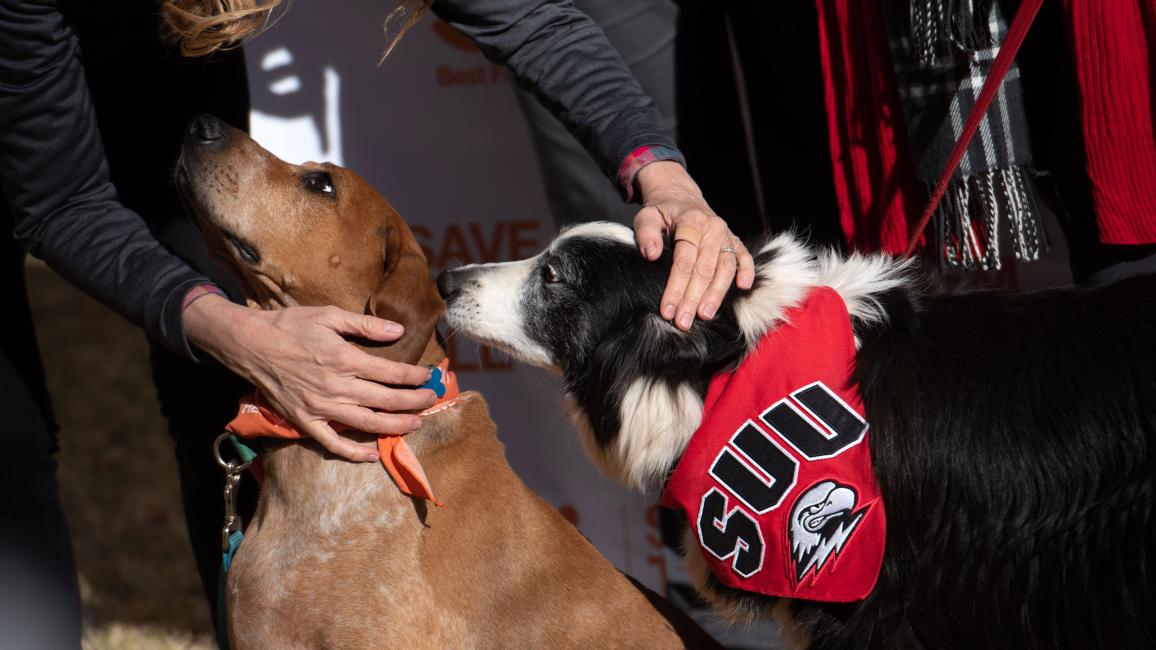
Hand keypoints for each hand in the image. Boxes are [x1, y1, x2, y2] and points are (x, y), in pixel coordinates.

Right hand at [184, 295, 436, 461]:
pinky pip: (332, 443)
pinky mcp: (304, 421)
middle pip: (385, 400)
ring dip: (395, 426)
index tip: (430, 376)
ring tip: (415, 425)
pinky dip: (353, 452)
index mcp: (344, 358)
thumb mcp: (329, 315)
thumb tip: (399, 330)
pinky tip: (373, 455)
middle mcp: (335, 386)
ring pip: (366, 424)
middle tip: (431, 400)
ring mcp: (319, 407)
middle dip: (414, 402)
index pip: (391, 372)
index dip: (415, 376)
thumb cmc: (290, 325)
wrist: (250, 344)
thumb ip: (366, 324)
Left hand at [633, 161, 755, 330]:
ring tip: (705, 315)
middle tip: (683, 322)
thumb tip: (651, 254)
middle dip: (693, 298)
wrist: (680, 196)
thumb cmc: (660, 211)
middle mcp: (712, 228)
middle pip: (704, 269)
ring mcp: (726, 234)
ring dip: (716, 294)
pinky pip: (744, 257)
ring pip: (725, 268)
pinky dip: (747, 271)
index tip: (667, 309)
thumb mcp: (646, 216)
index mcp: (691, 221)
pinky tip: (743, 288)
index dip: (676, 287)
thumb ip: (646, 233)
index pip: (684, 260)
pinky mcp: (734, 239)